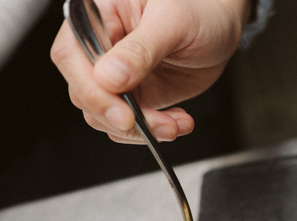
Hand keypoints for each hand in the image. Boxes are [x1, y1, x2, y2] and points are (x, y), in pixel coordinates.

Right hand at [50, 0, 249, 143]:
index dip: (93, 91)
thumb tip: (109, 76)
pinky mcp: (137, 96)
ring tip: (176, 125)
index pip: (72, 57)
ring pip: (106, 117)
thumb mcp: (173, 22)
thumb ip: (141, 49)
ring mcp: (117, 76)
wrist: (223, 26)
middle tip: (159, 125)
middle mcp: (101, 48)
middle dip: (122, 118)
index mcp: (98, 17)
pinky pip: (131, 125)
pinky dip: (154, 132)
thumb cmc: (199, 9)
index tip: (123, 114)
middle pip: (86, 94)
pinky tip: (178, 122)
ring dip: (142, 130)